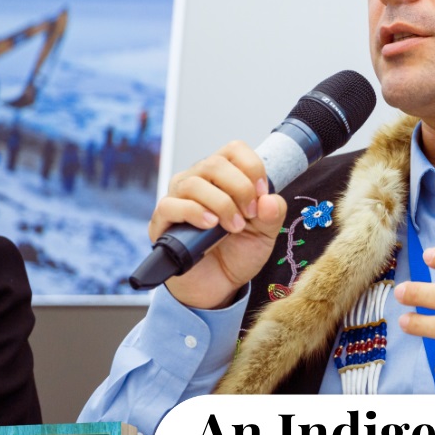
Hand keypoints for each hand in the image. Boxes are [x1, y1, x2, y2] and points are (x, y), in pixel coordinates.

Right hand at [150, 140, 286, 309]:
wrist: (219, 285)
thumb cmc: (237, 253)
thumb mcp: (265, 234)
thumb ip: (272, 215)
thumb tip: (269, 199)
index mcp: (224, 177)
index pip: (234, 150)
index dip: (251, 166)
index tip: (262, 194)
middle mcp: (198, 181)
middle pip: (215, 163)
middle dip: (239, 188)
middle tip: (249, 215)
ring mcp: (177, 198)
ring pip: (193, 183)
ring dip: (221, 204)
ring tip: (233, 227)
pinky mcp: (162, 221)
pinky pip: (171, 205)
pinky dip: (194, 212)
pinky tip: (210, 225)